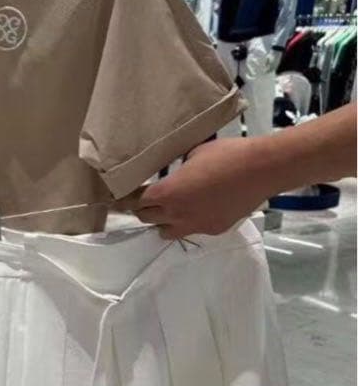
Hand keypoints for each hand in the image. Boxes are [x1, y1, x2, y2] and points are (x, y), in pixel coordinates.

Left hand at [116, 138, 271, 238]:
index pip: (138, 201)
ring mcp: (195, 225)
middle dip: (144, 209)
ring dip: (163, 222)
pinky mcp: (213, 230)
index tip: (125, 194)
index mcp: (168, 192)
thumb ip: (178, 168)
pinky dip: (189, 222)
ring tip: (170, 209)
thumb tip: (176, 172)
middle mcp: (177, 214)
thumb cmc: (227, 155)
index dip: (131, 197)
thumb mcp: (194, 153)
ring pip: (165, 232)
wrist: (261, 170)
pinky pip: (192, 230)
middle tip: (146, 200)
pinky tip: (199, 209)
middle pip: (147, 218)